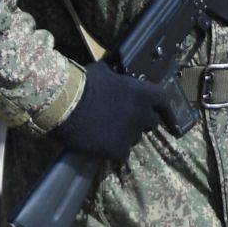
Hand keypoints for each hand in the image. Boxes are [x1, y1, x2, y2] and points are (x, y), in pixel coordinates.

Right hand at [50, 63, 178, 161]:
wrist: (63, 105)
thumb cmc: (81, 83)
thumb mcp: (101, 72)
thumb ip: (114, 77)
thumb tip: (112, 76)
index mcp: (141, 93)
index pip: (163, 100)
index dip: (163, 107)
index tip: (163, 113)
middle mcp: (141, 114)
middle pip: (151, 123)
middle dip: (140, 122)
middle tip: (125, 121)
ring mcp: (130, 134)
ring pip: (135, 139)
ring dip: (126, 136)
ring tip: (108, 134)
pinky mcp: (117, 150)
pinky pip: (121, 154)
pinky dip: (113, 151)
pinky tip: (101, 147)